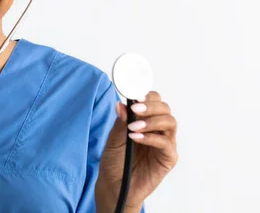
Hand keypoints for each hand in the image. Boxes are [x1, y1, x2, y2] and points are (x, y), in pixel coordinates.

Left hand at [95, 91, 177, 209]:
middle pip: (165, 109)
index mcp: (146, 120)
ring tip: (133, 127)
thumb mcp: (113, 138)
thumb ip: (120, 122)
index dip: (147, 96)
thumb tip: (121, 105)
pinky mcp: (168, 158)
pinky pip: (166, 144)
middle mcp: (158, 130)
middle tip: (135, 109)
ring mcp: (165, 143)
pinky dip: (151, 138)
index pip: (154, 100)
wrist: (115, 185)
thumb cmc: (115, 161)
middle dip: (151, 106)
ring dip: (152, 121)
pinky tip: (136, 138)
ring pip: (170, 122)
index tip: (135, 96)